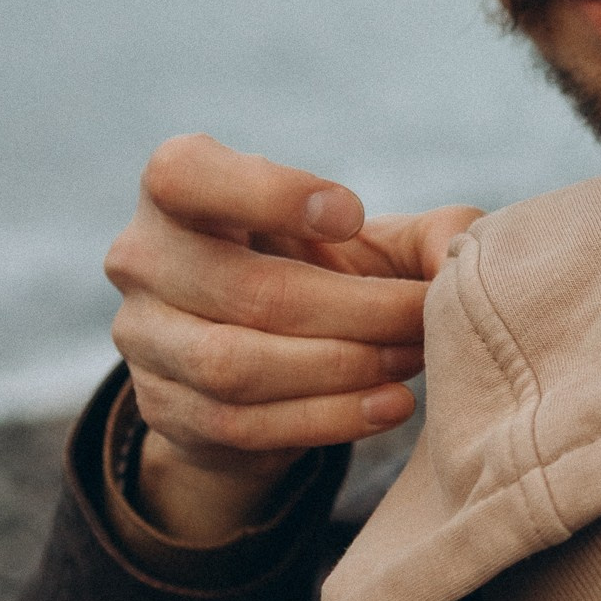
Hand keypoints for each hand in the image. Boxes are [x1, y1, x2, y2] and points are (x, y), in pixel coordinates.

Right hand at [105, 134, 479, 542]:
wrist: (267, 361)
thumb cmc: (325, 272)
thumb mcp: (374, 242)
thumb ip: (431, 237)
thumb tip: (460, 258)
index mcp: (177, 188)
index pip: (187, 176)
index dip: (269, 192)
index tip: (353, 214)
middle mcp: (141, 257)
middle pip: (245, 288)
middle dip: (353, 308)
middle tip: (423, 315)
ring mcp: (143, 339)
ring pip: (237, 364)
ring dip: (341, 366)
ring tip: (409, 361)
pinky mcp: (164, 409)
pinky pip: (243, 424)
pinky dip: (327, 418)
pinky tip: (391, 405)